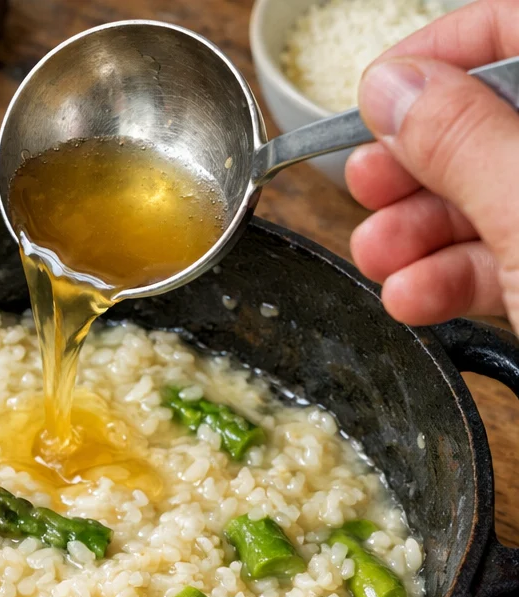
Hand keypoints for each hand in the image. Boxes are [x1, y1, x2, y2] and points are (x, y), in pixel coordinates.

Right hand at [346, 0, 518, 327]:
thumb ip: (460, 141)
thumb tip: (391, 88)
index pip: (516, 24)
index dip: (439, 54)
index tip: (376, 98)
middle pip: (489, 119)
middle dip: (414, 162)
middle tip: (365, 184)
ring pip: (488, 195)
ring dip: (415, 231)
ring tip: (377, 257)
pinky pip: (503, 256)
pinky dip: (449, 278)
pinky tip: (413, 297)